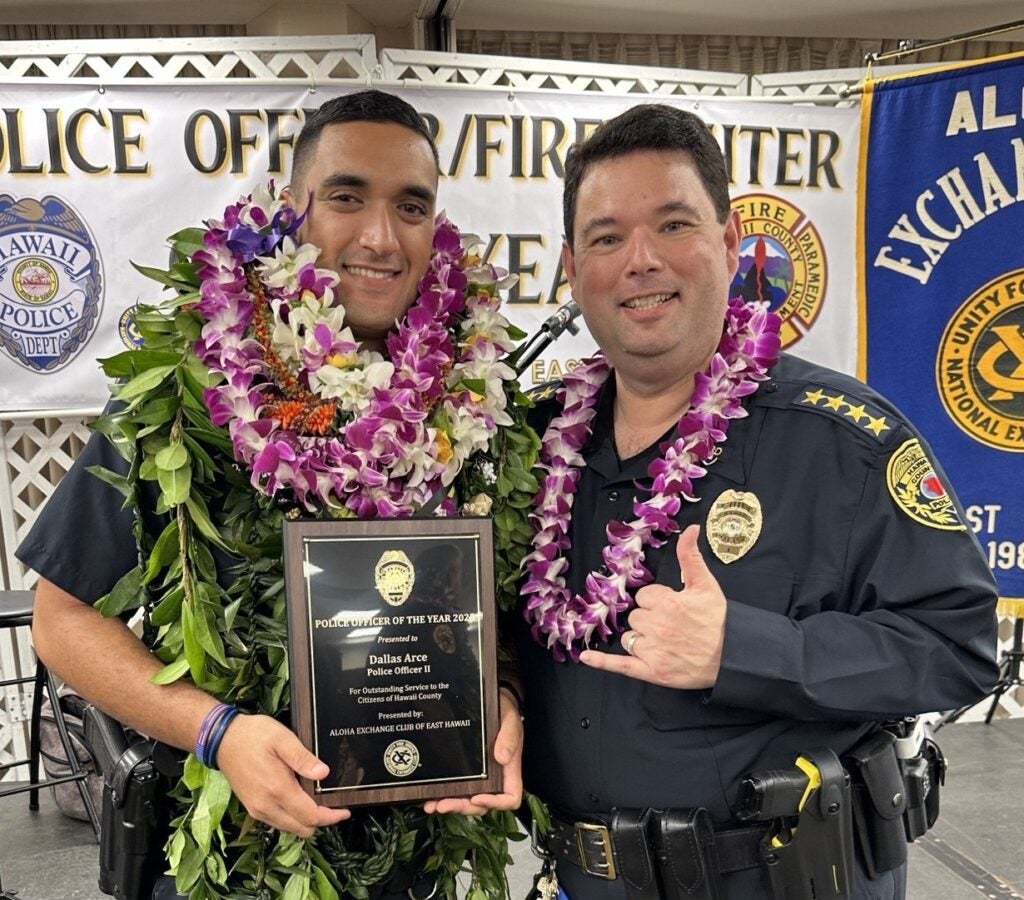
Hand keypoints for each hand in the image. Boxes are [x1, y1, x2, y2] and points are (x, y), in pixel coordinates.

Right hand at [216, 713, 350, 836]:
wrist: (223, 740)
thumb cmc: (254, 735)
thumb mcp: (282, 739)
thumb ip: (303, 758)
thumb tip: (324, 774)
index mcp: (277, 790)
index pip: (310, 816)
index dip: (330, 816)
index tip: (345, 811)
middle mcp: (266, 806)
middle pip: (302, 828)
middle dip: (321, 820)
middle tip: (334, 804)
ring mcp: (257, 809)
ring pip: (290, 828)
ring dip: (306, 820)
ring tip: (319, 800)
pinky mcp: (252, 807)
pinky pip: (278, 822)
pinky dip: (292, 817)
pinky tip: (299, 799)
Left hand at [423, 689, 523, 814]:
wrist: (495, 700)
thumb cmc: (505, 711)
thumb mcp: (510, 719)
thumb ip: (509, 737)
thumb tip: (502, 757)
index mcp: (509, 768)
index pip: (509, 797)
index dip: (495, 803)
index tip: (477, 797)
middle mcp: (495, 776)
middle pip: (483, 804)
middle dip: (463, 807)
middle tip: (445, 804)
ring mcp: (480, 775)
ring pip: (468, 800)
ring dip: (451, 805)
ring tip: (434, 805)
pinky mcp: (467, 769)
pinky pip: (458, 787)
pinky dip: (445, 795)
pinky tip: (432, 796)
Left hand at [580, 525, 726, 688]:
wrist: (733, 657)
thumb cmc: (719, 620)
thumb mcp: (706, 585)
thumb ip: (691, 557)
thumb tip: (690, 529)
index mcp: (668, 603)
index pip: (644, 596)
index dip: (657, 601)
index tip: (674, 608)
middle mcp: (657, 626)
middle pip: (636, 616)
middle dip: (650, 619)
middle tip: (673, 627)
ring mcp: (652, 651)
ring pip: (629, 637)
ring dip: (640, 638)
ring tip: (665, 644)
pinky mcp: (650, 672)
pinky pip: (619, 665)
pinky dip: (601, 662)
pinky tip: (585, 658)